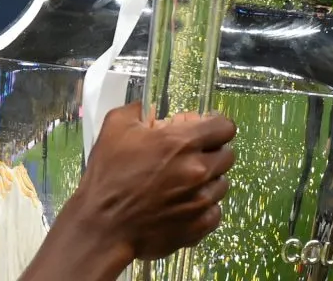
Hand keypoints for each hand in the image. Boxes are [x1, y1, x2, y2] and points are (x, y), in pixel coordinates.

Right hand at [72, 101, 236, 261]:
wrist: (104, 225)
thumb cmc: (108, 175)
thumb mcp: (114, 128)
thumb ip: (136, 110)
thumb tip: (146, 107)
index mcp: (182, 143)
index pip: (225, 127)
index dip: (215, 125)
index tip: (203, 129)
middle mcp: (199, 170)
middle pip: (228, 155)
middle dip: (212, 151)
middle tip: (191, 155)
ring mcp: (202, 201)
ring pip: (222, 184)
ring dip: (208, 179)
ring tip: (184, 182)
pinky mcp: (200, 226)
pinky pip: (215, 211)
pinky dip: (204, 206)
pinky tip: (184, 204)